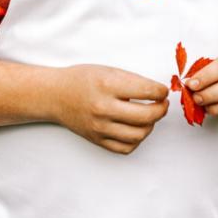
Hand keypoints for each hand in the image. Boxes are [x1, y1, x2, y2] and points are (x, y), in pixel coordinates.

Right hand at [52, 64, 168, 154]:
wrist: (56, 95)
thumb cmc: (82, 80)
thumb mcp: (108, 70)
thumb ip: (133, 81)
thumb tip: (158, 92)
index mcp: (107, 85)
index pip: (147, 91)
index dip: (161, 91)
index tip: (162, 91)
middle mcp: (104, 108)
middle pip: (147, 116)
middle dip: (161, 109)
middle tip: (162, 104)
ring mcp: (100, 127)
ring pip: (139, 134)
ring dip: (150, 125)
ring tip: (148, 116)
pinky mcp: (97, 140)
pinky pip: (126, 147)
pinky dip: (136, 140)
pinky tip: (135, 128)